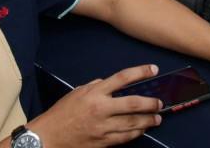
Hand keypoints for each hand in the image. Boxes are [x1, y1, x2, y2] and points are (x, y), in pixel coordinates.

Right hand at [26, 64, 161, 147]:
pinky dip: (136, 133)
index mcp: (94, 93)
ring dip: (147, 120)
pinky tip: (142, 129)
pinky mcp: (103, 142)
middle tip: (159, 103)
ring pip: (132, 123)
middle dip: (150, 103)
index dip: (140, 72)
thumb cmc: (62, 113)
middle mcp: (101, 109)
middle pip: (133, 104)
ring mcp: (103, 127)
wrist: (50, 136)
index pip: (122, 78)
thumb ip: (95, 86)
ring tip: (157, 118)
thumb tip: (109, 83)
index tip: (153, 69)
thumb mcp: (77, 92)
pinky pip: (125, 137)